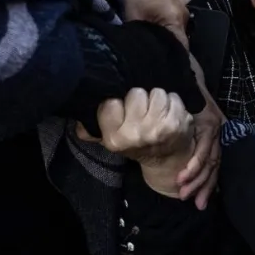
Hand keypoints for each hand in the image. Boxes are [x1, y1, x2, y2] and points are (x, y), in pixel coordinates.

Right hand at [80, 88, 194, 197]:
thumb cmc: (139, 145)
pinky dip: (173, 103)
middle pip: (135, 93)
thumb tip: (78, 127)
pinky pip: (172, 97)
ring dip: (158, 100)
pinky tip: (170, 115)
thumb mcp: (113, 140)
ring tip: (158, 114)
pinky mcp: (176, 124)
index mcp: (114, 139)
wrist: (169, 162)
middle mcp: (134, 135)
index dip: (119, 104)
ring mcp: (157, 129)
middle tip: (144, 114)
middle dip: (140, 100)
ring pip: (155, 92)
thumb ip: (93, 131)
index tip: (125, 114)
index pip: (110, 102)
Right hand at [176, 56, 224, 209]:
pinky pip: (203, 147)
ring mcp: (216, 126)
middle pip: (215, 165)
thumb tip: (177, 158)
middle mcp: (220, 131)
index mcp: (217, 134)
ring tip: (182, 191)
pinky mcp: (209, 121)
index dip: (210, 184)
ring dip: (196, 178)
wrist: (185, 72)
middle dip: (204, 187)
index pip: (216, 164)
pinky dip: (193, 163)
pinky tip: (184, 175)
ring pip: (210, 160)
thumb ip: (186, 137)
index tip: (201, 201)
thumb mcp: (187, 121)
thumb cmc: (184, 97)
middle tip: (192, 203)